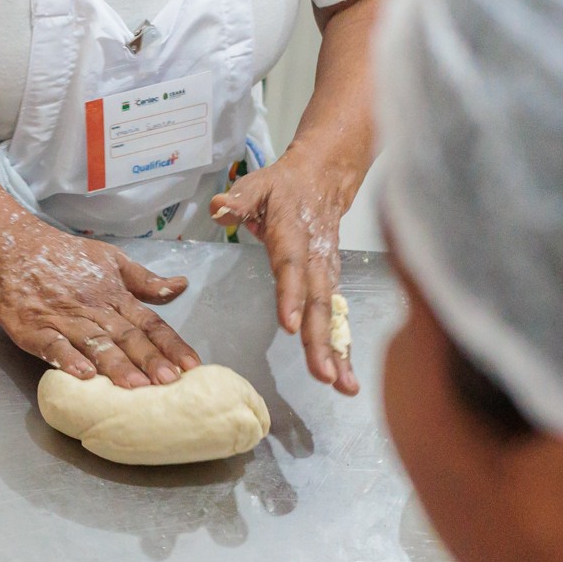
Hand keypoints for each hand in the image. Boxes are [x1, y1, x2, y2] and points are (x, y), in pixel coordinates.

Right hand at [0, 223, 199, 387]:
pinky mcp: (35, 330)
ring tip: (134, 386)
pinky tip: (83, 375)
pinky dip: (68, 360)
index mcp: (114, 295)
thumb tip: (180, 285)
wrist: (11, 249)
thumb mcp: (110, 259)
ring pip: (95, 344)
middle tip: (169, 382)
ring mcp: (64, 320)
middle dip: (149, 359)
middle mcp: (94, 309)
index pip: (149, 323)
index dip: (171, 344)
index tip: (191, 365)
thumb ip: (144, 279)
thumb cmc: (63, 256)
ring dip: (115, 365)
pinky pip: (54, 346)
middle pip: (127, 337)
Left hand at [209, 157, 358, 394]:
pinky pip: (336, 317)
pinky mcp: (331, 282)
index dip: (291, 295)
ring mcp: (326, 271)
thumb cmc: (285, 186)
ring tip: (341, 384)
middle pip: (318, 301)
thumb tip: (219, 209)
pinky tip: (343, 376)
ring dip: (337, 350)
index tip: (291, 325)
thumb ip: (238, 199)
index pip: (291, 266)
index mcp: (292, 234)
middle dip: (320, 340)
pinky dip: (341, 347)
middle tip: (324, 374)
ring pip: (332, 315)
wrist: (324, 177)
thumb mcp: (257, 183)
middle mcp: (314, 257)